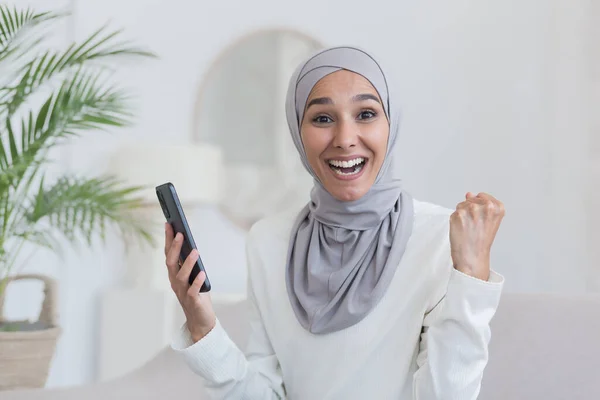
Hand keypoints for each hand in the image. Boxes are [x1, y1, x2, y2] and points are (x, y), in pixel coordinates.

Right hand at [165, 223, 215, 341]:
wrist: (200, 321)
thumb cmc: (197, 295)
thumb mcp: (193, 276)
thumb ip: (191, 264)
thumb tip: (192, 245)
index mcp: (175, 275)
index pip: (168, 254)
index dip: (168, 239)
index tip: (169, 224)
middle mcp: (176, 282)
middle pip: (171, 263)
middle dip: (174, 248)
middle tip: (181, 234)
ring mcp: (183, 292)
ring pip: (181, 276)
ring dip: (188, 263)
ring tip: (195, 251)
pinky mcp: (193, 302)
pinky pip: (193, 291)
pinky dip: (197, 282)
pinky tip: (203, 273)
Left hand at [449, 192, 504, 280]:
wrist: (472, 256)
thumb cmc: (481, 241)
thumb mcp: (489, 221)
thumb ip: (482, 205)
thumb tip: (469, 193)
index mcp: (497, 208)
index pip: (483, 196)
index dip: (480, 206)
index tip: (482, 218)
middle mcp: (485, 206)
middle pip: (471, 199)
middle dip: (470, 209)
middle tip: (474, 225)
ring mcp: (471, 210)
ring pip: (462, 204)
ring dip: (462, 214)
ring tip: (468, 227)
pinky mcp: (458, 214)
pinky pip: (454, 212)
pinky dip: (455, 219)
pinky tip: (461, 229)